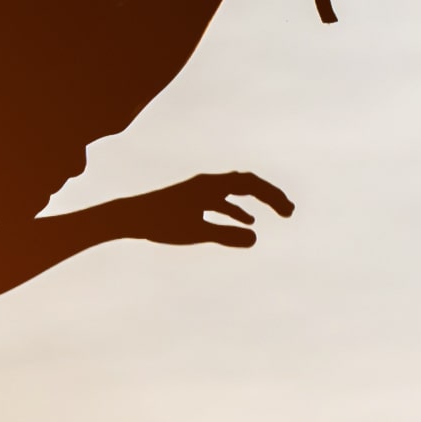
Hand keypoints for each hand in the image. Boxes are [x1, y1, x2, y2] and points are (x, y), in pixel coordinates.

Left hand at [111, 170, 293, 249]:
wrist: (131, 218)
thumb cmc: (161, 224)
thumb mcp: (195, 232)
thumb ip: (225, 235)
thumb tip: (255, 238)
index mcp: (210, 185)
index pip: (250, 184)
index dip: (271, 197)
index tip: (287, 213)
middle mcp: (208, 183)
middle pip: (247, 183)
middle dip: (270, 196)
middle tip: (289, 211)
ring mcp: (201, 190)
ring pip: (237, 191)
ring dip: (257, 201)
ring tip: (277, 213)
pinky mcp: (194, 200)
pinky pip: (223, 201)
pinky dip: (238, 209)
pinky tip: (246, 223)